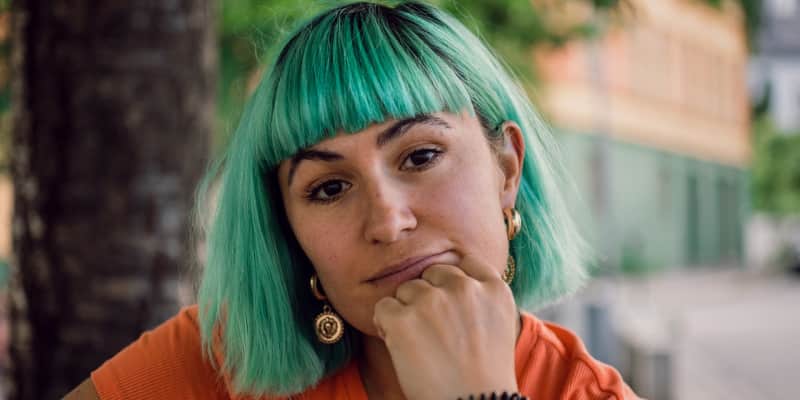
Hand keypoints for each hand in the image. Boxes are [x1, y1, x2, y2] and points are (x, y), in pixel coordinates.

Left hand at [372, 253, 518, 399]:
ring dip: (406, 310)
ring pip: (406, 289)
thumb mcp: (499, 324)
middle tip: (434, 330)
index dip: (451, 282)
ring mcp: (433, 301)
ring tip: (420, 342)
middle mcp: (464, 288)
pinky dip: (385, 324)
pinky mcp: (404, 319)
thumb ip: (480, 296)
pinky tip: (400, 345)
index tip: (451, 304)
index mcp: (493, 289)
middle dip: (428, 296)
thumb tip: (448, 278)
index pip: (465, 262)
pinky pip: (383, 307)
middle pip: (431, 274)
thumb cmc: (483, 374)